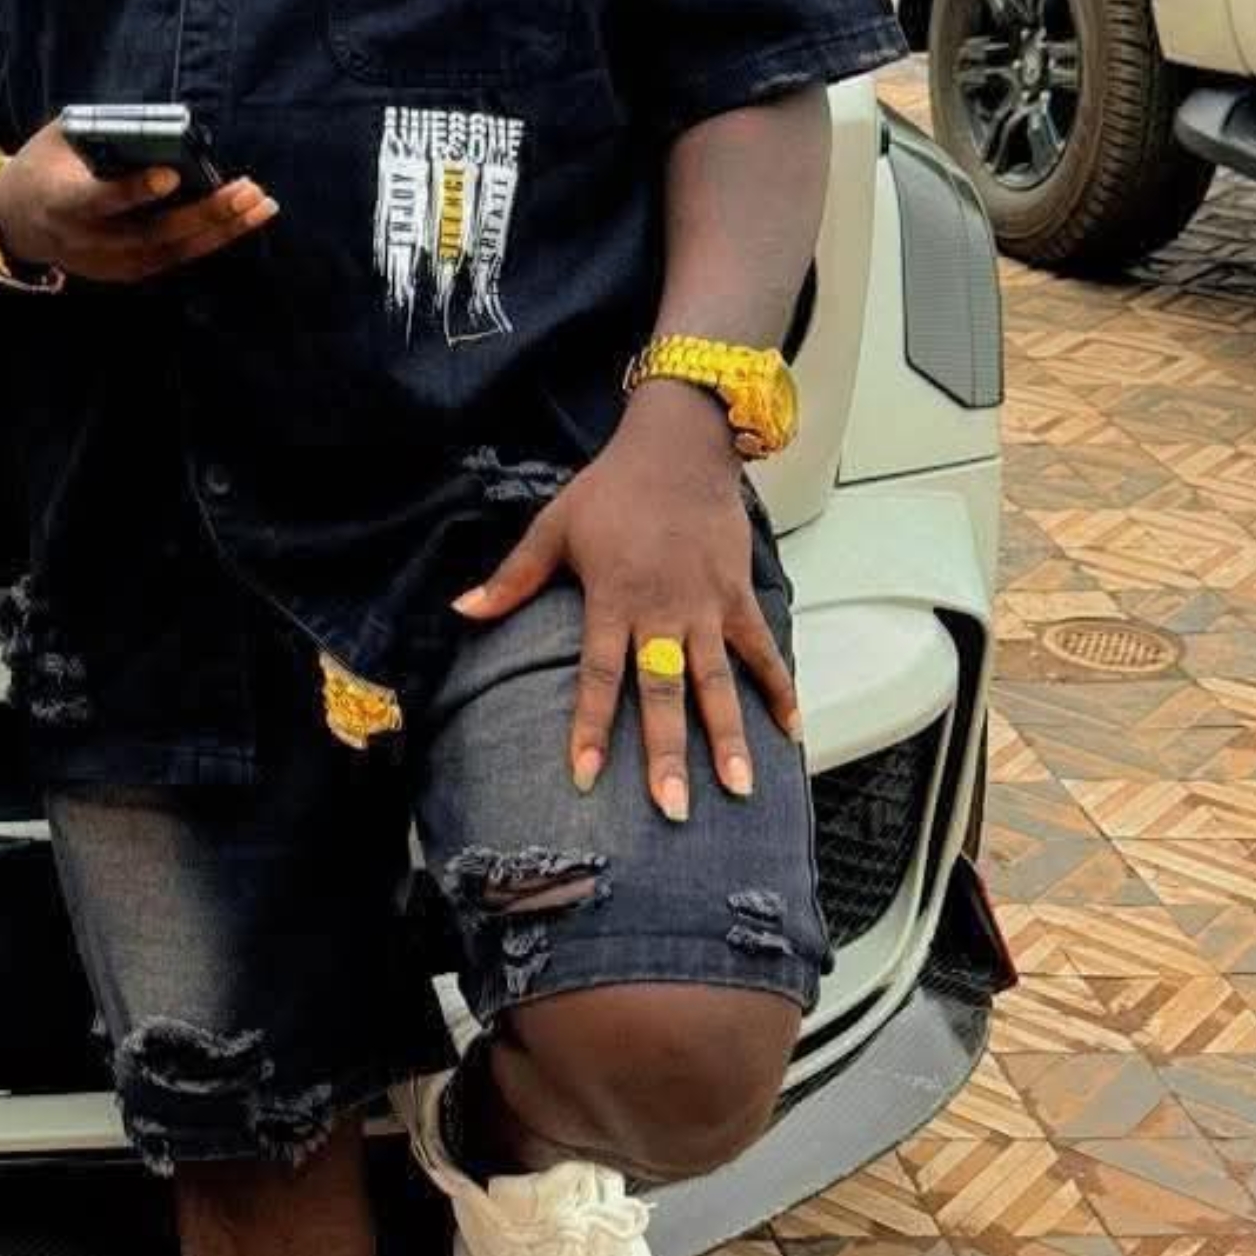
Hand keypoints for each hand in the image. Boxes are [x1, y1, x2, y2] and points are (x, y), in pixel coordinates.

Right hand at [0, 122, 276, 283]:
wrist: (16, 219)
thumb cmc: (45, 165)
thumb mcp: (59, 137)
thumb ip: (103, 128)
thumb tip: (163, 120)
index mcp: (62, 202)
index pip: (100, 200)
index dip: (134, 191)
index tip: (170, 175)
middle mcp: (86, 240)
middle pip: (152, 233)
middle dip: (204, 212)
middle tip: (247, 189)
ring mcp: (107, 263)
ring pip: (172, 251)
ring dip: (221, 230)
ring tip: (262, 206)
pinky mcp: (125, 272)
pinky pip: (174, 258)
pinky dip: (210, 240)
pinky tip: (244, 220)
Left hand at [451, 390, 796, 821]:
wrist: (680, 446)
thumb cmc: (611, 489)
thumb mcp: (553, 526)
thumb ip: (514, 578)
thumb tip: (462, 611)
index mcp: (613, 598)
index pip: (598, 675)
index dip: (589, 726)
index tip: (584, 776)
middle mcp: (663, 610)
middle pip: (663, 691)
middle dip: (667, 752)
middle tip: (672, 808)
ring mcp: (708, 606)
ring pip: (718, 681)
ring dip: (730, 736)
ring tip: (739, 787)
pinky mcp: (738, 595)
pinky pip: (762, 649)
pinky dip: (780, 687)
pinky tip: (793, 730)